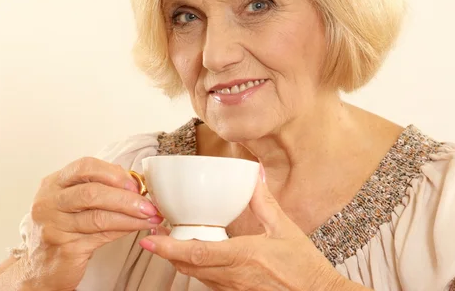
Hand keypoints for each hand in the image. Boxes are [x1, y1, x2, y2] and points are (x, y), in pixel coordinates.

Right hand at [21, 157, 161, 290]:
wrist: (42, 268)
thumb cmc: (64, 230)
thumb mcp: (74, 204)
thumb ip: (99, 189)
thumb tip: (134, 182)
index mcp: (53, 184)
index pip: (84, 166)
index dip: (113, 173)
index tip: (134, 183)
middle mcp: (49, 202)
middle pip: (92, 192)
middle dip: (125, 197)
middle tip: (148, 203)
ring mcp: (54, 226)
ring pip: (99, 216)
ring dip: (130, 215)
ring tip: (151, 216)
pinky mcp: (65, 248)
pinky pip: (101, 236)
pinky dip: (124, 229)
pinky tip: (138, 227)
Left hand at [139, 167, 345, 290]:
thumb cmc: (304, 267)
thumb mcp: (285, 229)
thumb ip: (263, 202)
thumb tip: (254, 176)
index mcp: (244, 256)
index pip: (197, 253)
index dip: (169, 246)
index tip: (150, 238)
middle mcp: (233, 277)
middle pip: (188, 266)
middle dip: (166, 251)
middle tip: (151, 234)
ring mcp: (233, 290)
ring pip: (195, 276)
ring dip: (178, 260)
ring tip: (166, 243)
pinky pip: (208, 283)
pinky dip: (195, 270)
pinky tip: (194, 258)